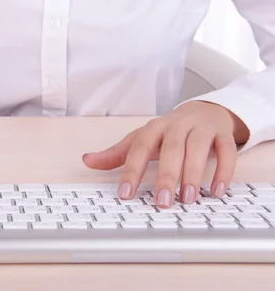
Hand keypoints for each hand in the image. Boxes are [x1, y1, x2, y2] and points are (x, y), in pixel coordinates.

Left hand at [82, 101, 249, 207]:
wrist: (205, 111)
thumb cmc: (168, 132)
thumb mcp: (142, 140)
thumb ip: (117, 154)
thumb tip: (86, 160)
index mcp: (154, 128)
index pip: (140, 148)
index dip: (131, 170)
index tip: (125, 194)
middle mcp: (177, 126)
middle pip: (171, 148)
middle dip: (166, 175)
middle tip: (162, 201)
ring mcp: (201, 129)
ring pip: (198, 148)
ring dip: (194, 174)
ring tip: (188, 198)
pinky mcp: (223, 135)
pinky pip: (227, 151)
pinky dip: (224, 171)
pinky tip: (217, 191)